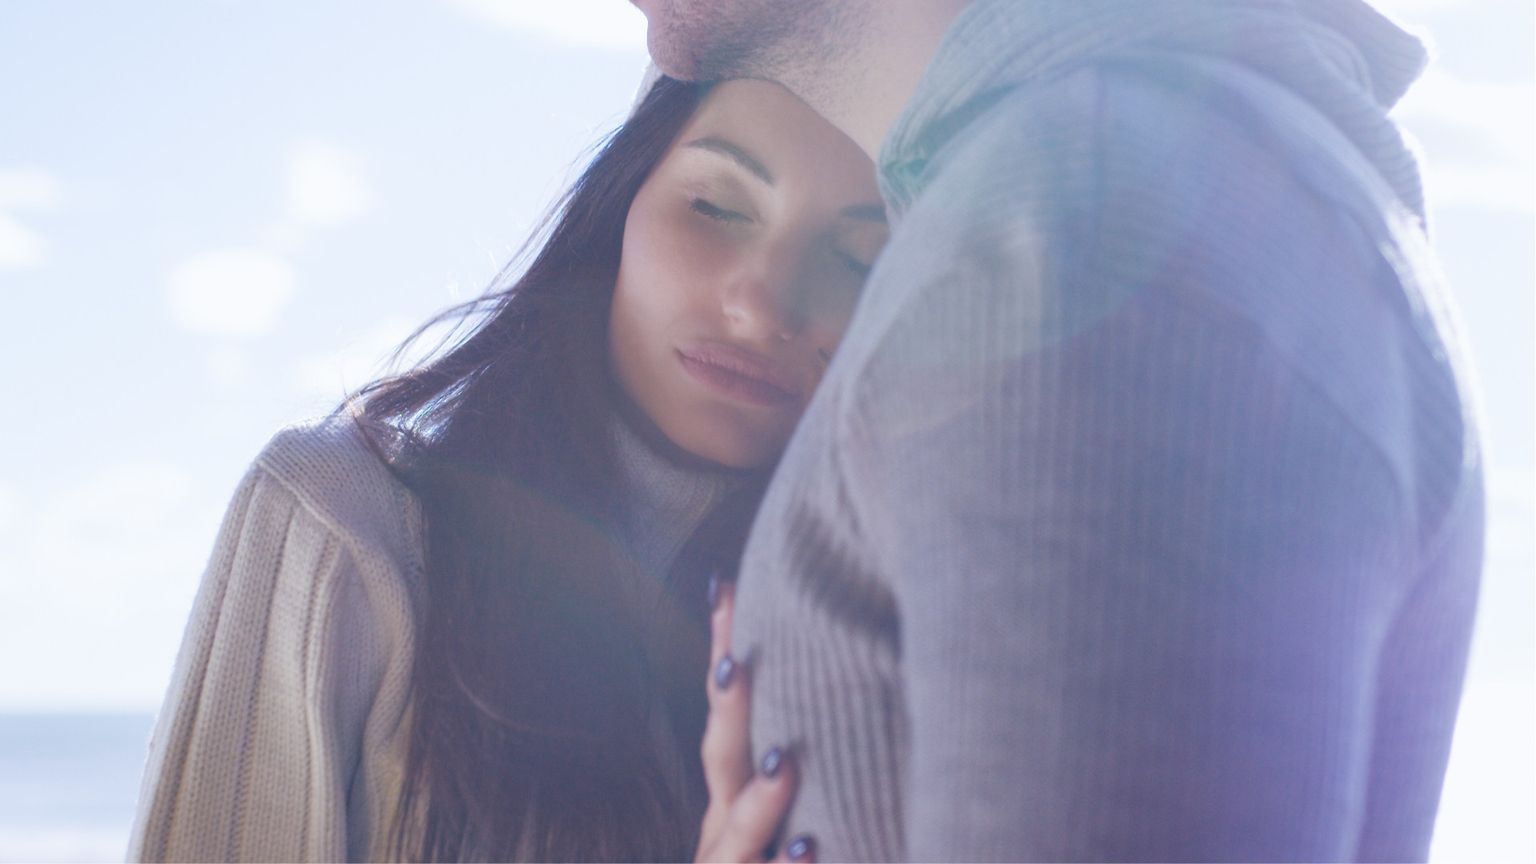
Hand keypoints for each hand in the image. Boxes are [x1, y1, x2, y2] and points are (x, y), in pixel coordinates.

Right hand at [694, 577, 815, 862]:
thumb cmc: (800, 858)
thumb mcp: (796, 817)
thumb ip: (807, 766)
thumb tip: (858, 685)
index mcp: (738, 804)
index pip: (730, 718)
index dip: (721, 652)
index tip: (724, 586)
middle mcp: (726, 837)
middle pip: (721, 761)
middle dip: (729, 705)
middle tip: (737, 647)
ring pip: (735, 839)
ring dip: (758, 802)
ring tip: (786, 759)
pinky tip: (811, 850)